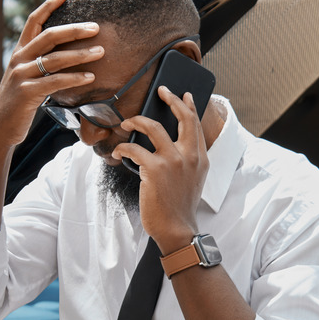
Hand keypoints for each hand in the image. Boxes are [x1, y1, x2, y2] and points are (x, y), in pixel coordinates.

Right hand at [0, 0, 104, 146]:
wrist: (0, 128)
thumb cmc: (19, 104)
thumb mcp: (27, 78)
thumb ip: (41, 65)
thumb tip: (67, 56)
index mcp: (20, 53)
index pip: (33, 22)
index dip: (48, 7)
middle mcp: (19, 59)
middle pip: (49, 36)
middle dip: (75, 30)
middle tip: (96, 28)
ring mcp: (21, 75)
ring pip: (55, 59)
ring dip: (81, 54)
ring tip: (100, 52)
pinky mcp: (26, 93)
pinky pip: (54, 82)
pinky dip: (74, 78)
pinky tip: (90, 77)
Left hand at [112, 86, 208, 254]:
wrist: (177, 229)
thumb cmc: (180, 207)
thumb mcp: (193, 180)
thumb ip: (188, 161)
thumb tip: (170, 145)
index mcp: (200, 158)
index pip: (196, 125)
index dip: (190, 106)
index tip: (184, 95)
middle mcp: (189, 156)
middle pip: (182, 117)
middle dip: (171, 99)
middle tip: (161, 91)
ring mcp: (172, 161)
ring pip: (153, 127)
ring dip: (136, 121)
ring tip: (127, 123)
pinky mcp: (154, 169)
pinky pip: (133, 149)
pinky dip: (122, 149)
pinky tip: (118, 153)